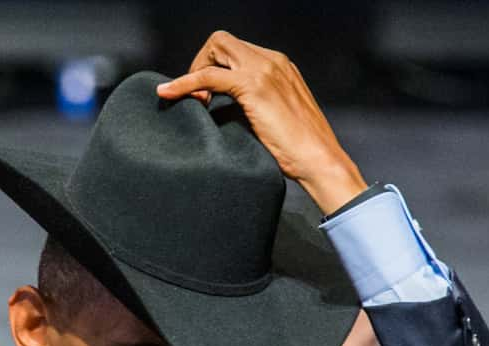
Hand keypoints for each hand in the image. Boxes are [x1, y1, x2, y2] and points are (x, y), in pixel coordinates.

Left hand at [156, 31, 366, 214]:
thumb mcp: (273, 120)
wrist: (320, 161)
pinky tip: (168, 93)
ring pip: (215, 49)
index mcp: (278, 65)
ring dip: (194, 70)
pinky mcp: (253, 86)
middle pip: (222, 42)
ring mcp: (263, 69)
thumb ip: (251, 108)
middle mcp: (272, 60)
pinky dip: (184, 83)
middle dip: (201, 63)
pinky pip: (208, 76)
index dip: (214, 69)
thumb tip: (221, 113)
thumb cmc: (299, 152)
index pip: (236, 51)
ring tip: (193, 102)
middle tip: (196, 98)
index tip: (206, 98)